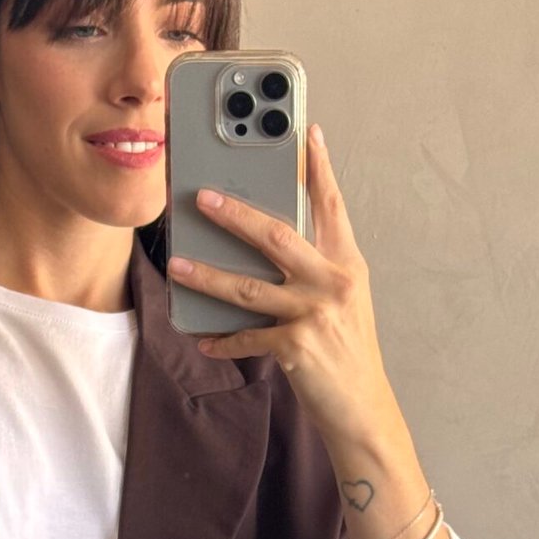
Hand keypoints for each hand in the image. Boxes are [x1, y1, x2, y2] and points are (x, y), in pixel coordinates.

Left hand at [166, 123, 400, 446]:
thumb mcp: (342, 299)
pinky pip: (246, 337)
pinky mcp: (296, 346)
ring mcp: (314, 314)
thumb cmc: (347, 349)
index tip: (306, 131)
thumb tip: (267, 240)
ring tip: (177, 263)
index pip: (331, 206)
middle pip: (276, 236)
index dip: (318, 168)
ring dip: (207, 275)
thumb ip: (314, 267)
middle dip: (235, 214)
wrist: (361, 407)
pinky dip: (222, 340)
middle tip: (202, 196)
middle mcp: (332, 282)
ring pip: (247, 287)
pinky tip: (202, 338)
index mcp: (346, 264)